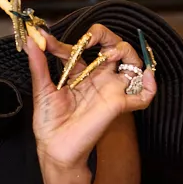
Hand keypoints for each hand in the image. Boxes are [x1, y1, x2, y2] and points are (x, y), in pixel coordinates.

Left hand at [27, 23, 155, 172]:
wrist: (54, 147)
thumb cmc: (49, 122)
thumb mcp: (42, 89)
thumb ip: (38, 64)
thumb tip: (32, 40)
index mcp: (79, 73)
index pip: (79, 48)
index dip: (64, 41)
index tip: (46, 40)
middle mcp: (98, 78)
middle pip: (113, 47)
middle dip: (106, 36)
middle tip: (90, 39)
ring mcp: (110, 89)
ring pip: (132, 63)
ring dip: (126, 51)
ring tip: (110, 53)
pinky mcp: (118, 104)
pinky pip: (143, 95)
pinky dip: (151, 85)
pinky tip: (146, 75)